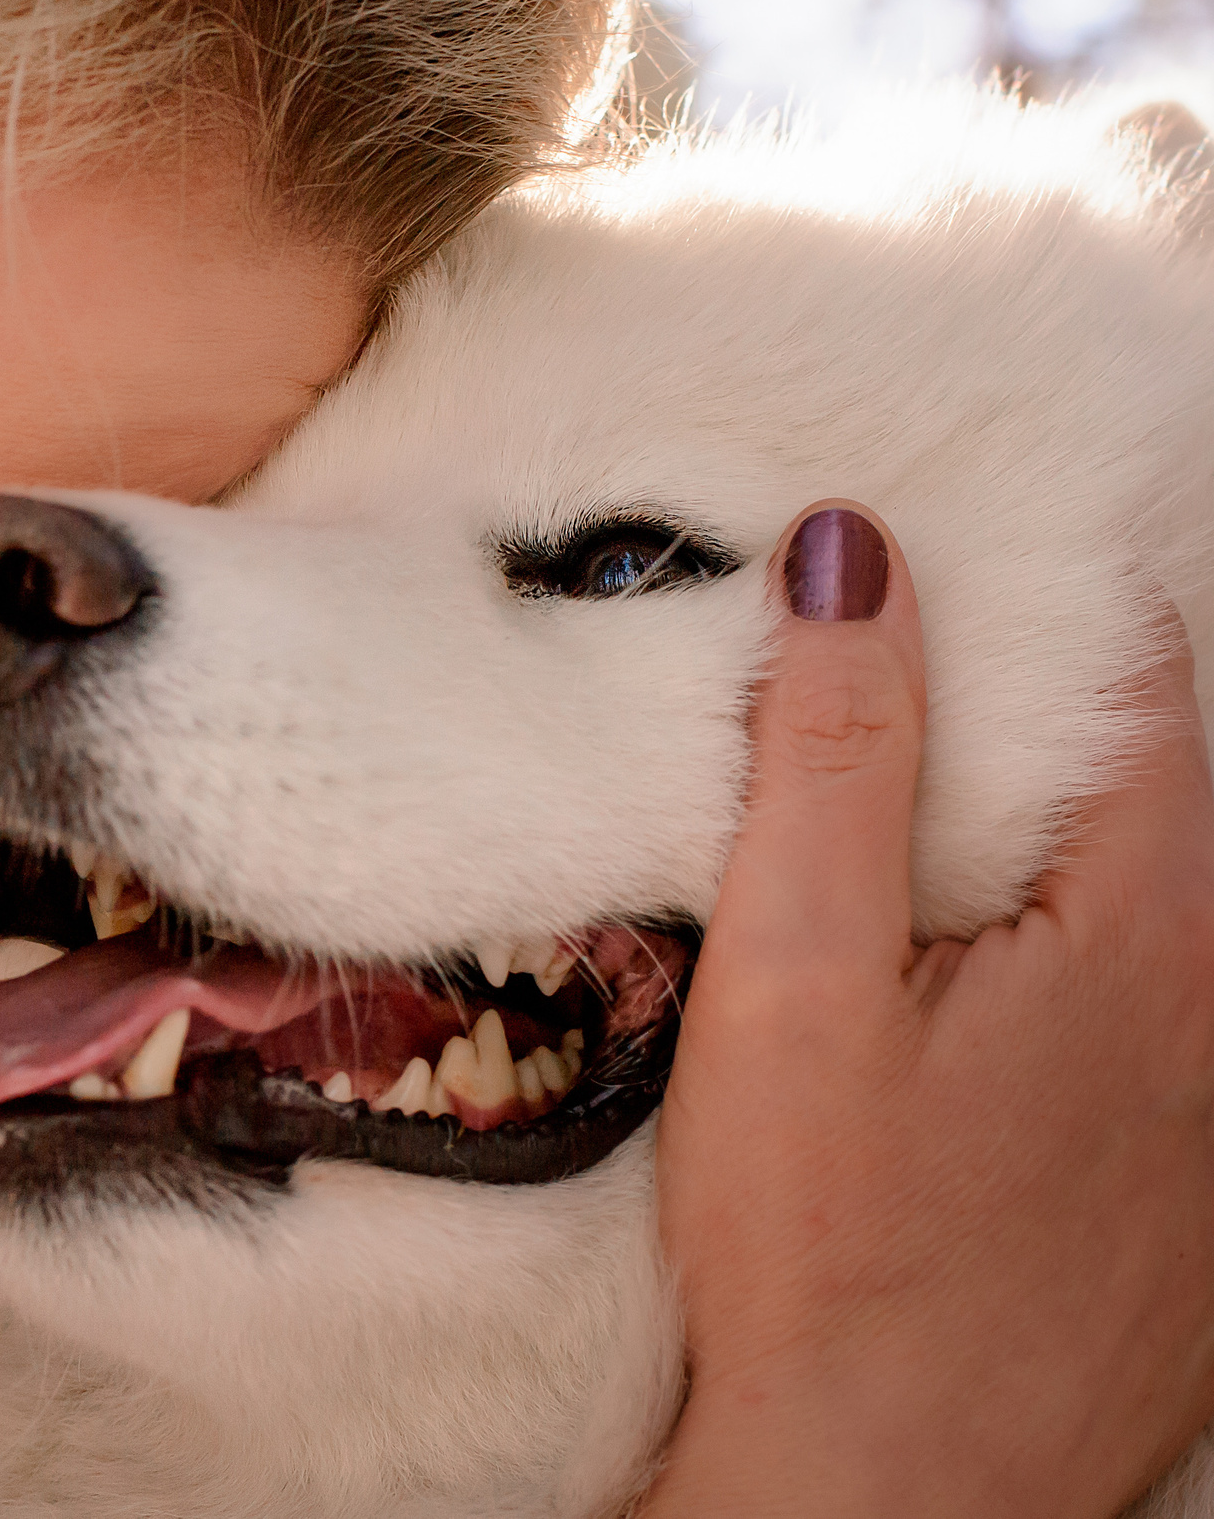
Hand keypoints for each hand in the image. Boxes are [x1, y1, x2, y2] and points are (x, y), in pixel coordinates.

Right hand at [637, 502, 1213, 1517]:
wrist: (883, 1505)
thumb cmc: (829, 1259)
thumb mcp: (796, 981)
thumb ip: (835, 756)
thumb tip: (854, 557)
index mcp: (1160, 934)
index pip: (1130, 679)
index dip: (1021, 591)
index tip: (918, 546)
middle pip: (1146, 787)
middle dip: (1021, 714)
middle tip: (875, 681)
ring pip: (1148, 901)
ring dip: (1037, 840)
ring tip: (895, 833)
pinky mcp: (1191, 1193)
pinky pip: (1146, 1007)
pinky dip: (1059, 952)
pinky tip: (947, 997)